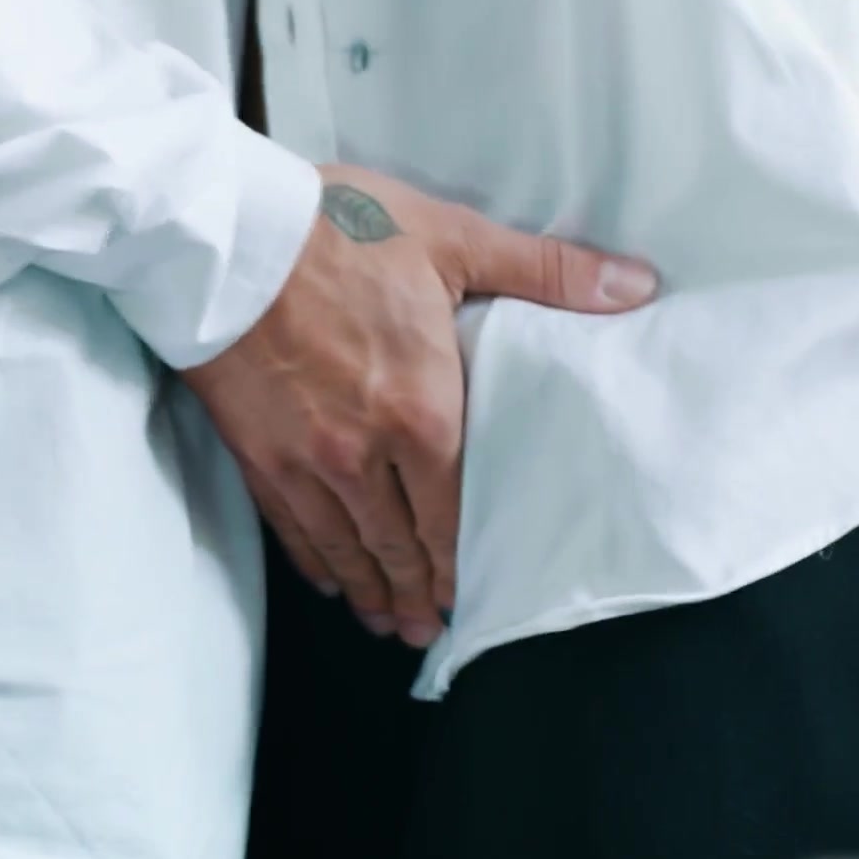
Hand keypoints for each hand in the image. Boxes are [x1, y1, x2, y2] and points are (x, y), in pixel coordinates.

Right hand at [181, 164, 658, 647]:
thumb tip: (635, 285)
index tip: (472, 591)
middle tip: (431, 629)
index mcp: (423, 412)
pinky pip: (291, 526)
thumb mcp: (451, 237)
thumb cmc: (337, 230)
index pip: (453, 512)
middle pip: (399, 544)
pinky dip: (315, 560)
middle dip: (419, 592)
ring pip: (346, 546)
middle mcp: (365, 454)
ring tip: (388, 623)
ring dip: (371, 590)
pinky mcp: (257, 453)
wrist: (223, 237)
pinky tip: (329, 578)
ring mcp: (305, 461)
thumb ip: (545, 271)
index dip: (463, 560)